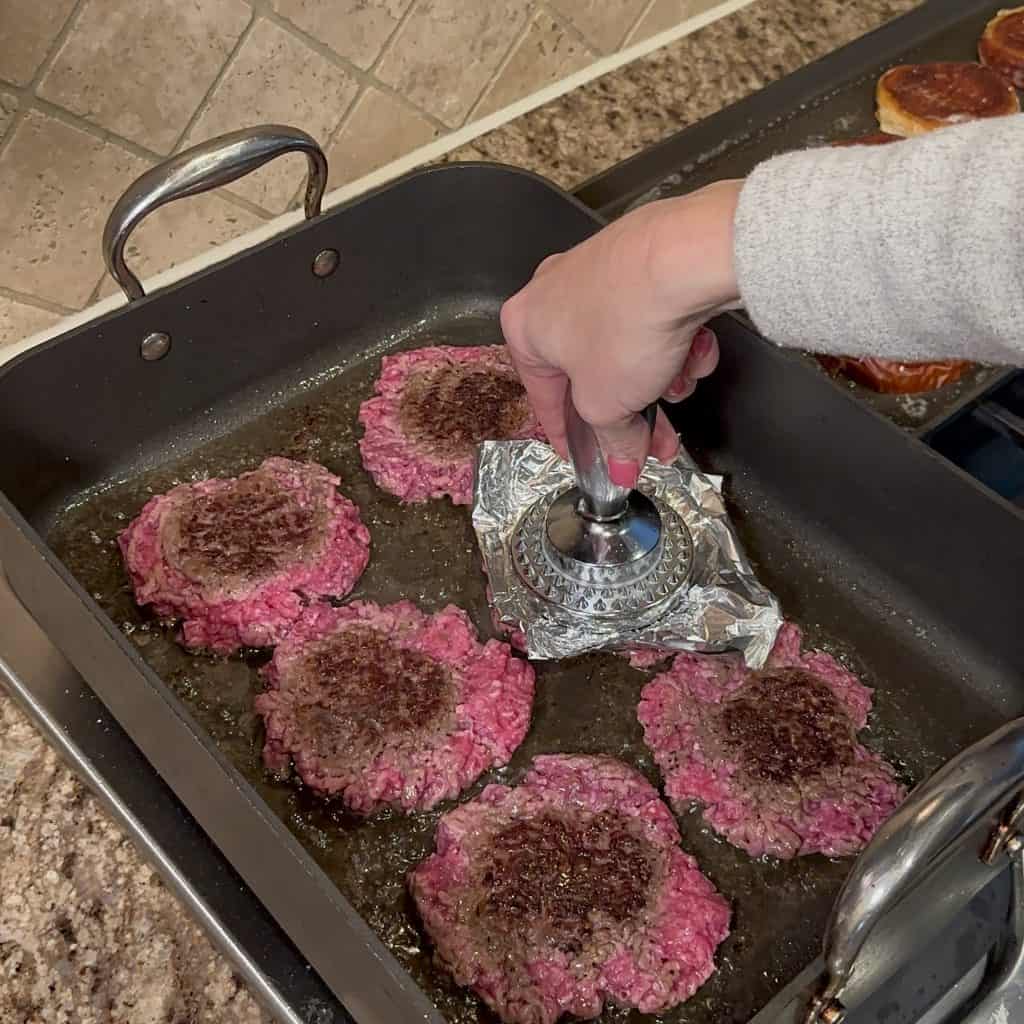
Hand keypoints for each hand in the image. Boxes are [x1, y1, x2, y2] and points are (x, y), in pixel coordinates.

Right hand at [501, 180, 742, 486]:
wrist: (681, 260)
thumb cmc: (623, 325)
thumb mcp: (607, 406)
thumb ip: (611, 442)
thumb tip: (621, 465)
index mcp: (525, 326)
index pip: (544, 398)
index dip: (568, 436)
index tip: (585, 457)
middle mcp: (555, 293)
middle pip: (594, 374)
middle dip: (631, 412)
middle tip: (653, 441)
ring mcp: (600, 273)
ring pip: (629, 348)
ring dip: (659, 376)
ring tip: (680, 381)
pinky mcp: (642, 262)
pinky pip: (654, 318)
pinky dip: (676, 339)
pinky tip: (695, 345)